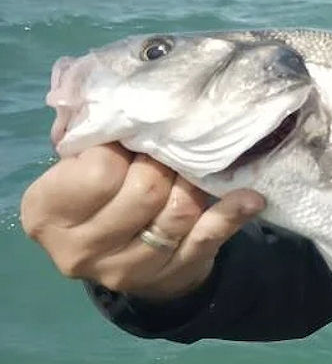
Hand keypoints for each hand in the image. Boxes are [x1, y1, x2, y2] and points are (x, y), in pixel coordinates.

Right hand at [21, 144, 264, 300]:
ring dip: (196, 182)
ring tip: (202, 163)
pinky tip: (250, 196)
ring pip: (179, 212)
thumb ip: (91, 132)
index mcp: (47, 212)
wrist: (122, 256)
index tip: (134, 136)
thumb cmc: (97, 194)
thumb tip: (116, 90)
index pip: (98, 170)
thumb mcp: (77, 163)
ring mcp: (129, 268)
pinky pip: (209, 237)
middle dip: (164, 162)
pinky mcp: (173, 273)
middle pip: (144, 191)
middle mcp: (82, 248)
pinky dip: (233, 212)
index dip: (123, 146)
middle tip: (173, 147)